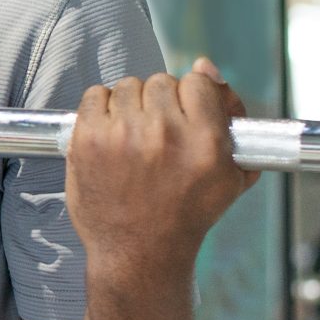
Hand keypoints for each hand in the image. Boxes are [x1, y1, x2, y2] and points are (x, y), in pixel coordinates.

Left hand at [65, 57, 259, 285]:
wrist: (139, 252)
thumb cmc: (188, 213)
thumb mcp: (231, 175)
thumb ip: (230, 117)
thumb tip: (206, 66)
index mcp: (206, 140)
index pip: (198, 81)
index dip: (193, 95)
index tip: (185, 113)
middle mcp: (165, 133)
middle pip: (161, 81)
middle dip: (161, 103)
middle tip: (158, 132)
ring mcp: (123, 134)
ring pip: (129, 86)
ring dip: (132, 105)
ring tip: (134, 136)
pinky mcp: (88, 140)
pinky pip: (96, 95)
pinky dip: (102, 108)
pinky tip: (111, 132)